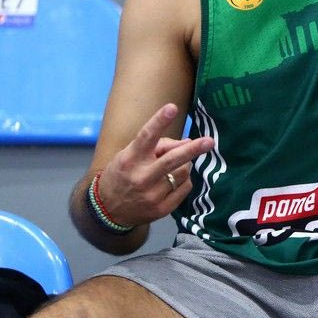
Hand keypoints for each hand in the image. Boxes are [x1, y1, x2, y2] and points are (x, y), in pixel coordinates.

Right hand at [97, 103, 213, 226]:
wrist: (108, 210)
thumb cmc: (122, 174)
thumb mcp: (130, 155)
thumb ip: (157, 146)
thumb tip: (188, 142)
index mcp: (130, 159)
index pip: (146, 136)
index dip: (159, 121)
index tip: (172, 107)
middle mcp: (141, 177)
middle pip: (172, 159)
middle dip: (193, 149)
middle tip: (209, 141)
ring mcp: (152, 195)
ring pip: (183, 172)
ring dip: (184, 165)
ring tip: (173, 167)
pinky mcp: (162, 209)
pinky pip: (185, 188)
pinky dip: (184, 181)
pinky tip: (172, 181)